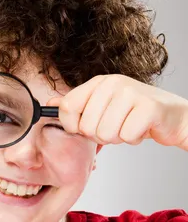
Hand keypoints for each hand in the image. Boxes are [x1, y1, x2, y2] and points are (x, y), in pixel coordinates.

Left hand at [48, 75, 187, 150]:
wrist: (172, 116)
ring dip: (117, 137)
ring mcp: (131, 92)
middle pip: (86, 126)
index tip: (83, 127)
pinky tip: (140, 129)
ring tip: (127, 126)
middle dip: (100, 135)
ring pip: (106, 133)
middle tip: (115, 125)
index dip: (73, 125)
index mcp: (98, 82)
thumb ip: (76, 105)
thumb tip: (49, 103)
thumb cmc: (132, 113)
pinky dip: (133, 139)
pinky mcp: (148, 107)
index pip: (68, 107)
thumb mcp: (101, 105)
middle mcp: (113, 83)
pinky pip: (126, 136)